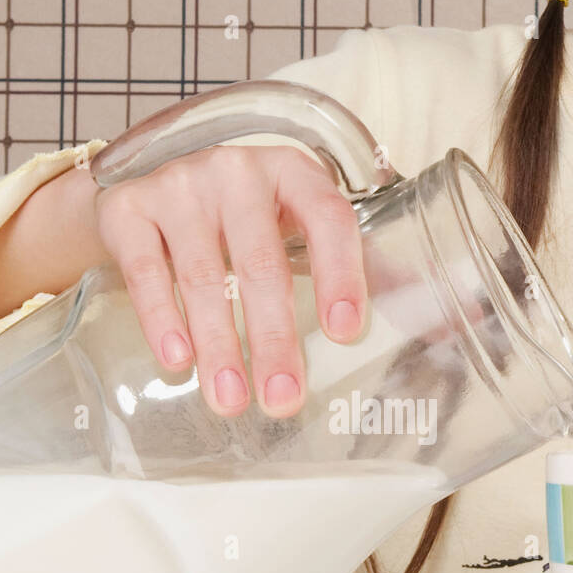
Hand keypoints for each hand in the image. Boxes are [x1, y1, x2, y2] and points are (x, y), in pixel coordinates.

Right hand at [94, 144, 367, 416]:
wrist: (143, 190)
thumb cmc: (241, 220)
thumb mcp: (296, 228)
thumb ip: (362, 268)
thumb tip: (444, 325)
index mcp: (293, 174)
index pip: (328, 218)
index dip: (341, 273)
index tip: (345, 332)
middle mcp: (236, 171)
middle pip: (261, 262)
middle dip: (273, 338)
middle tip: (283, 399)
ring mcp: (178, 185)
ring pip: (202, 273)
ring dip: (218, 344)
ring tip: (229, 400)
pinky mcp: (128, 207)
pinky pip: (144, 269)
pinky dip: (162, 318)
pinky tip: (177, 361)